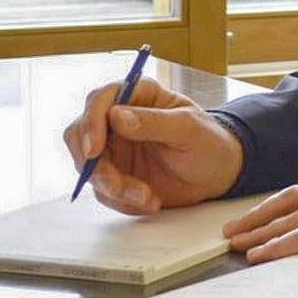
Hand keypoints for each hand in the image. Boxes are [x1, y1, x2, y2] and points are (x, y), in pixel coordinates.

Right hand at [62, 76, 243, 214]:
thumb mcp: (188, 129)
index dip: (91, 123)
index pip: (99, 100)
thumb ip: (153, 122)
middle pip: (80, 135)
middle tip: (114, 185)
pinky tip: (150, 201)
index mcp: (138, 96)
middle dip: (93, 164)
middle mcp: (118, 119)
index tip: (95, 150)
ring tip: (147, 197)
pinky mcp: (116, 174)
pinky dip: (123, 201)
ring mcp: (114, 148)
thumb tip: (116, 115)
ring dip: (114, 188)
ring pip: (89, 168)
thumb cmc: (209, 142)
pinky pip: (104, 191)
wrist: (218, 174)